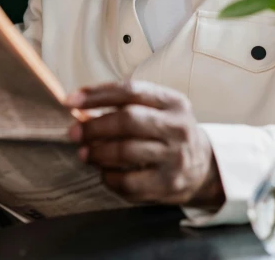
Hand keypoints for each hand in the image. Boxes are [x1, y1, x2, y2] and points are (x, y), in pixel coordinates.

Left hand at [66, 80, 224, 208]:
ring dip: (97, 152)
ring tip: (83, 153)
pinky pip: (128, 182)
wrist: (203, 166)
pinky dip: (108, 177)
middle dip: (94, 126)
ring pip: (125, 151)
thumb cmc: (169, 132)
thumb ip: (127, 105)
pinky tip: (104, 172)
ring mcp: (174, 157)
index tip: (70, 100)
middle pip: (128, 120)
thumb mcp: (159, 110)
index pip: (131, 90)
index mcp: (173, 102)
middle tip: (73, 132)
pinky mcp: (168, 184)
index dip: (97, 94)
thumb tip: (81, 108)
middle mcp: (177, 126)